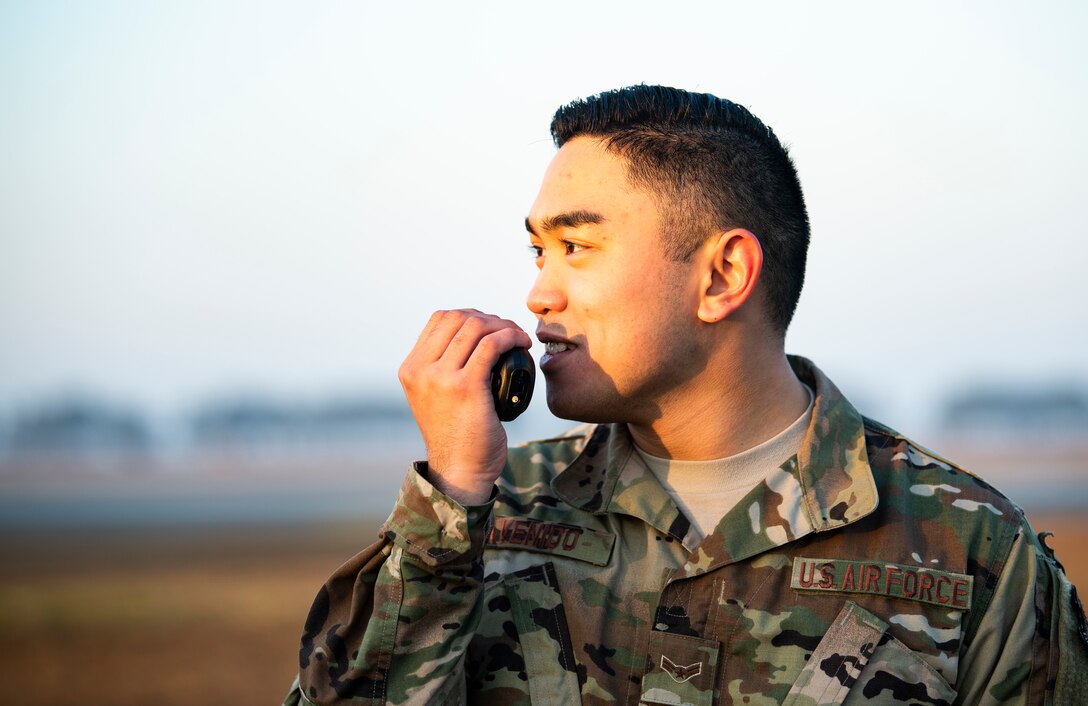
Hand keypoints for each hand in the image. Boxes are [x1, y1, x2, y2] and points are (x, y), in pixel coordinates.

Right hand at [398, 309, 532, 504]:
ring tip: (518, 337)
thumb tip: (469, 339)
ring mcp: (440, 377)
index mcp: (410, 369)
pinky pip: (491, 345)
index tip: (491, 327)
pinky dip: (509, 336)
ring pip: (475, 327)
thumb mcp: (435, 398)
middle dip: (488, 317)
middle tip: (509, 331)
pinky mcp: (465, 386)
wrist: (460, 470)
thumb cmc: (457, 436)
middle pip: (458, 318)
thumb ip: (441, 370)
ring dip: (503, 325)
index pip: (439, 319)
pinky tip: (521, 343)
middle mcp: (420, 370)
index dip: (470, 315)